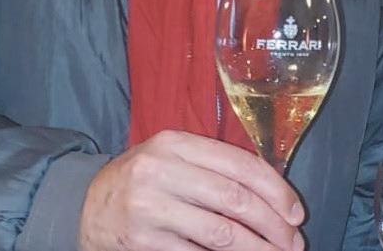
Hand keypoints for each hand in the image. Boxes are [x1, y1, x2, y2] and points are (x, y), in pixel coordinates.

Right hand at [78, 130, 305, 250]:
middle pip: (235, 200)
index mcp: (176, 143)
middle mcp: (162, 171)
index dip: (275, 190)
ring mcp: (150, 209)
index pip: (240, 164)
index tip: (296, 212)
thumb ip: (214, 165)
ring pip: (220, 234)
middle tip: (293, 242)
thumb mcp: (173, 157)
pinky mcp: (142, 243)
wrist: (86, 206)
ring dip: (256, 249)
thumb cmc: (144, 179)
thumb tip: (273, 192)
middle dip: (272, 225)